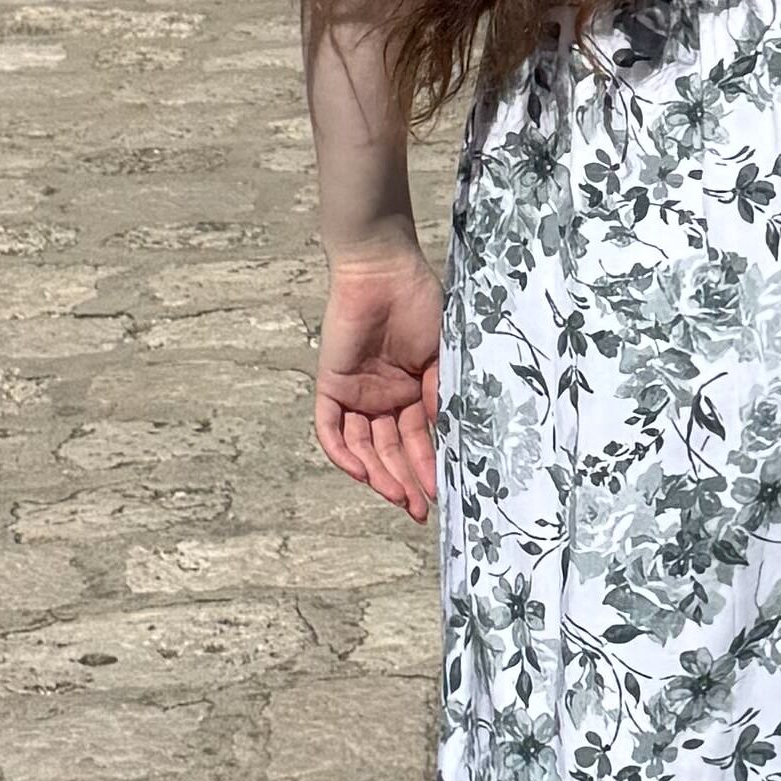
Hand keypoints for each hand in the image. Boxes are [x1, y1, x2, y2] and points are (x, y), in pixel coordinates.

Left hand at [314, 240, 442, 522]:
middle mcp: (384, 399)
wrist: (384, 270)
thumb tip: (449, 439)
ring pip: (364, 448)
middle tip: (422, 509)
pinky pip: (332, 430)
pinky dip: (344, 454)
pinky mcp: (332, 386)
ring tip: (400, 497)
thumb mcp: (439, 357)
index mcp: (412, 393)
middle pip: (391, 451)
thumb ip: (440, 395)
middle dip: (406, 481)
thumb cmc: (419, 304)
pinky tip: (363, 475)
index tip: (444, 493)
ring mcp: (357, 395)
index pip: (418, 440)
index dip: (429, 468)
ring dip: (380, 475)